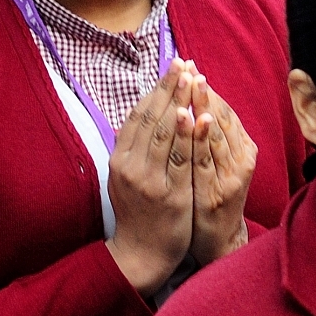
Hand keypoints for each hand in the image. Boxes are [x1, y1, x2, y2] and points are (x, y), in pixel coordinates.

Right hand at [105, 62, 196, 298]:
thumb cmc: (140, 212)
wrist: (141, 252)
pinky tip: (196, 116)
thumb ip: (133, 150)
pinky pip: (180, 160)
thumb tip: (140, 118)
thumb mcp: (128, 178)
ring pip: (164, 134)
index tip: (173, 67)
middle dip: (169, 88)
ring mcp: (148, 180)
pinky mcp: (168, 194)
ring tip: (192, 79)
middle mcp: (130, 166)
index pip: (139, 115)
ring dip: (179, 103)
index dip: (156, 89)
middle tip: (185, 63)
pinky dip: (187, 136)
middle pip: (151, 118)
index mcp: (119, 159)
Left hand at [187, 70, 258, 268]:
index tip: (190, 68)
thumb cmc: (211, 198)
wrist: (216, 240)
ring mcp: (233, 175)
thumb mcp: (216, 165)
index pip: (224, 111)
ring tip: (194, 85)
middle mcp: (242, 159)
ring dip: (206, 108)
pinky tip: (195, 121)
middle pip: (222, 119)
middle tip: (191, 68)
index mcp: (242, 149)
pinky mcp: (220, 191)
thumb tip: (196, 106)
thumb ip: (211, 139)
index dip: (207, 89)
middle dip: (205, 92)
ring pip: (217, 135)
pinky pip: (208, 160)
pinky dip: (202, 139)